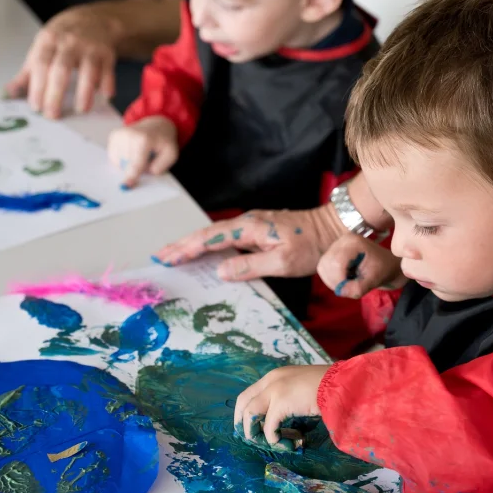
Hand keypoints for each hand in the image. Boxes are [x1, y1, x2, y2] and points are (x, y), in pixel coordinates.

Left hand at [5, 4, 117, 118]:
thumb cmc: (63, 38)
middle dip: (56, 94)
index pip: (40, 65)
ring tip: (81, 109)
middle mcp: (69, 42)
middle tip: (52, 115)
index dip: (37, 86)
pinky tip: (105, 96)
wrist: (93, 19)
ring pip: (87, 70)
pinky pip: (108, 70)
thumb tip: (7, 94)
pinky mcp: (107, 53)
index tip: (35, 106)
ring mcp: (90, 47)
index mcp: (48, 40)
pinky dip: (107, 83)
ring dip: (85, 91)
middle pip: (61, 70)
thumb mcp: (42, 48)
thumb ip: (27, 73)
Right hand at [108, 116, 178, 187]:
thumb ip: (161, 166)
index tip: (126, 186)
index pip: (136, 163)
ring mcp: (119, 134)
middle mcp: (128, 134)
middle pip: (127, 165)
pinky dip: (123, 159)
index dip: (132, 175)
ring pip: (120, 163)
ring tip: (140, 152)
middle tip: (147, 157)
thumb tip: (144, 173)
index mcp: (144, 138)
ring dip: (130, 163)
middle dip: (137, 168)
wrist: (156, 125)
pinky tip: (132, 150)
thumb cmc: (163, 141)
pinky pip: (115, 158)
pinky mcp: (113, 136)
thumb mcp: (171, 154)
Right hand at [153, 204, 345, 280]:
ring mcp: (252, 223)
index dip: (188, 248)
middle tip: (160, 256)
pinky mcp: (257, 228)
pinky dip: (209, 243)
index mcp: (250, 227)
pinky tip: (203, 252)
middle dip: (183, 244)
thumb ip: (250, 265)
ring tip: (174, 255)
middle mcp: (247, 221)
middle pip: (207, 233)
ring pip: (215, 233)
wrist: (332, 227)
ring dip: (193, 243)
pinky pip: (226, 236)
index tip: (168, 258)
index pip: (211, 238)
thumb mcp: (283, 261)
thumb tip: (220, 270)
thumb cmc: (311, 245)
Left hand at [234, 365, 329, 449]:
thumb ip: (288, 398)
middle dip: (242, 422)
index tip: (249, 426)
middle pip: (243, 401)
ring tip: (269, 442)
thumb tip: (282, 421)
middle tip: (249, 437)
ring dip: (255, 432)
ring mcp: (275, 389)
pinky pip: (269, 427)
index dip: (245, 412)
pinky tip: (285, 442)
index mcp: (275, 376)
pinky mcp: (281, 402)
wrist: (338, 384)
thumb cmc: (325, 388)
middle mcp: (271, 380)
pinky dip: (274, 438)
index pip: (249, 393)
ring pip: (250, 413)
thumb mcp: (300, 388)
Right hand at [317, 234, 404, 298]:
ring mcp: (335, 246)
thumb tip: (340, 292)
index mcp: (354, 242)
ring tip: (348, 283)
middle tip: (350, 288)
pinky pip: (323, 268)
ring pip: (323, 266)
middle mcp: (341, 241)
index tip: (350, 290)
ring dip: (332, 280)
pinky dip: (330, 278)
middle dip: (336, 281)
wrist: (385, 264)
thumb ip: (359, 287)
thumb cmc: (383, 269)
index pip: (337, 262)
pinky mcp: (331, 253)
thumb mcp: (375, 279)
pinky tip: (343, 279)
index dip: (339, 279)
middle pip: (327, 264)